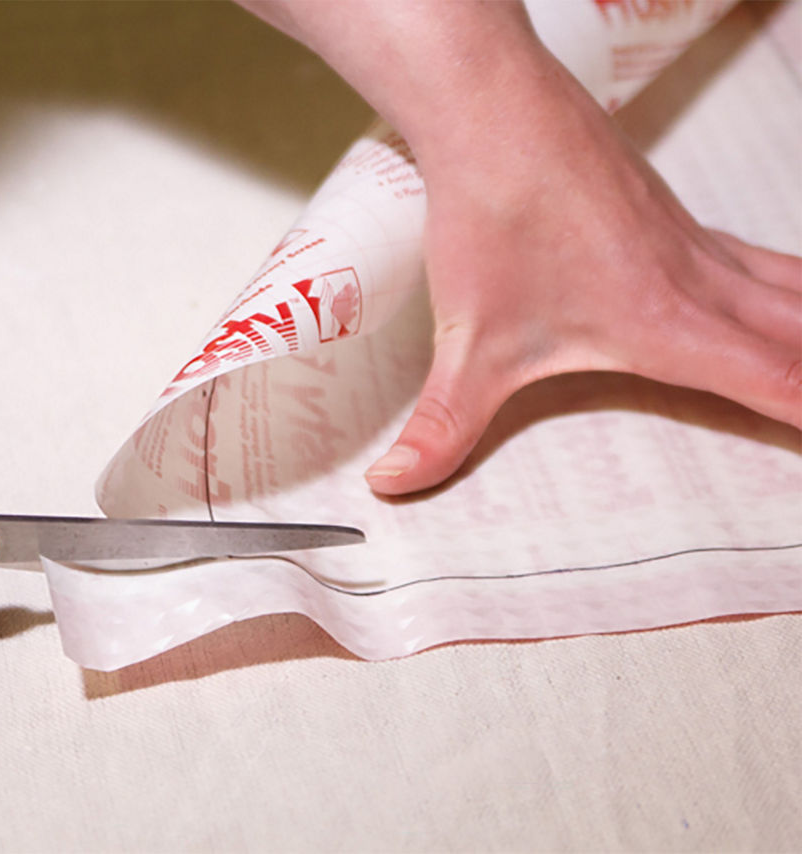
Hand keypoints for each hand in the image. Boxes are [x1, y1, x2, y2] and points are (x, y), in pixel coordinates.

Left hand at [364, 49, 801, 493]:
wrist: (494, 110)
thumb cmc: (494, 215)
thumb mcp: (467, 343)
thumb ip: (442, 426)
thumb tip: (400, 482)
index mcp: (665, 323)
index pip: (776, 378)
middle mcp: (697, 281)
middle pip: (800, 331)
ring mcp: (691, 242)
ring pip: (790, 288)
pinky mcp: (672, 217)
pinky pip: (754, 260)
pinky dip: (787, 288)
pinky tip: (776, 298)